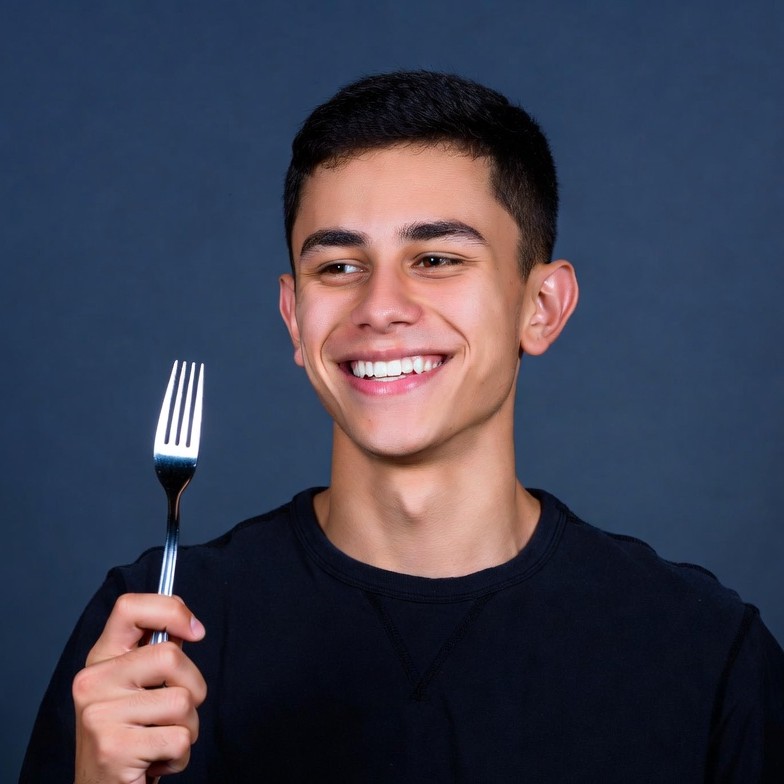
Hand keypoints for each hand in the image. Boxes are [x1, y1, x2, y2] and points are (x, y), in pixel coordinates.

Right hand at [72, 593, 206, 783]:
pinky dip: (179, 757)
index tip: (196, 631)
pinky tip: (154, 763)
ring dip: (187, 729)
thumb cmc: (131, 738)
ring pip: (182, 702)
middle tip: (175, 714)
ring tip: (160, 742)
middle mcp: (92, 682)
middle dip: (193, 687)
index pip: (129, 607)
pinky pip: (179, 740)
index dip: (170, 610)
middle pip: (170, 656)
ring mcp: (99, 715)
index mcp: (101, 659)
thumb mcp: (139, 690)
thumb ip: (157, 655)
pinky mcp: (113, 748)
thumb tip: (186, 624)